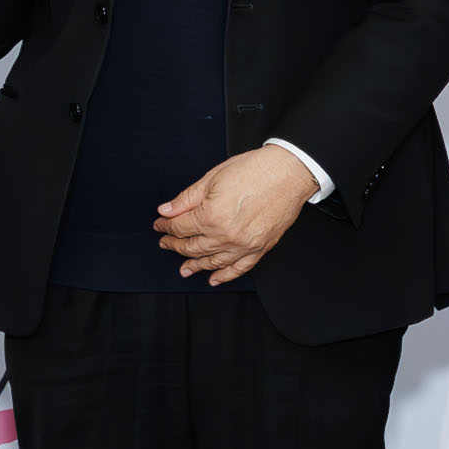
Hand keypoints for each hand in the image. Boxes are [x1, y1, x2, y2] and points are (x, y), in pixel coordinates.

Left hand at [152, 142, 315, 286]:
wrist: (289, 173)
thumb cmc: (255, 170)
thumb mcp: (212, 177)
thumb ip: (187, 198)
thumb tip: (166, 210)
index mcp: (210, 215)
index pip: (180, 227)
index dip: (166, 226)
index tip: (159, 225)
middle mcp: (225, 235)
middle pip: (192, 247)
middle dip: (175, 246)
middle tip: (166, 244)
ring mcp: (243, 245)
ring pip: (212, 261)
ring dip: (195, 265)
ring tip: (183, 269)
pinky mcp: (259, 249)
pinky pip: (238, 269)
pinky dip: (224, 276)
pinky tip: (214, 279)